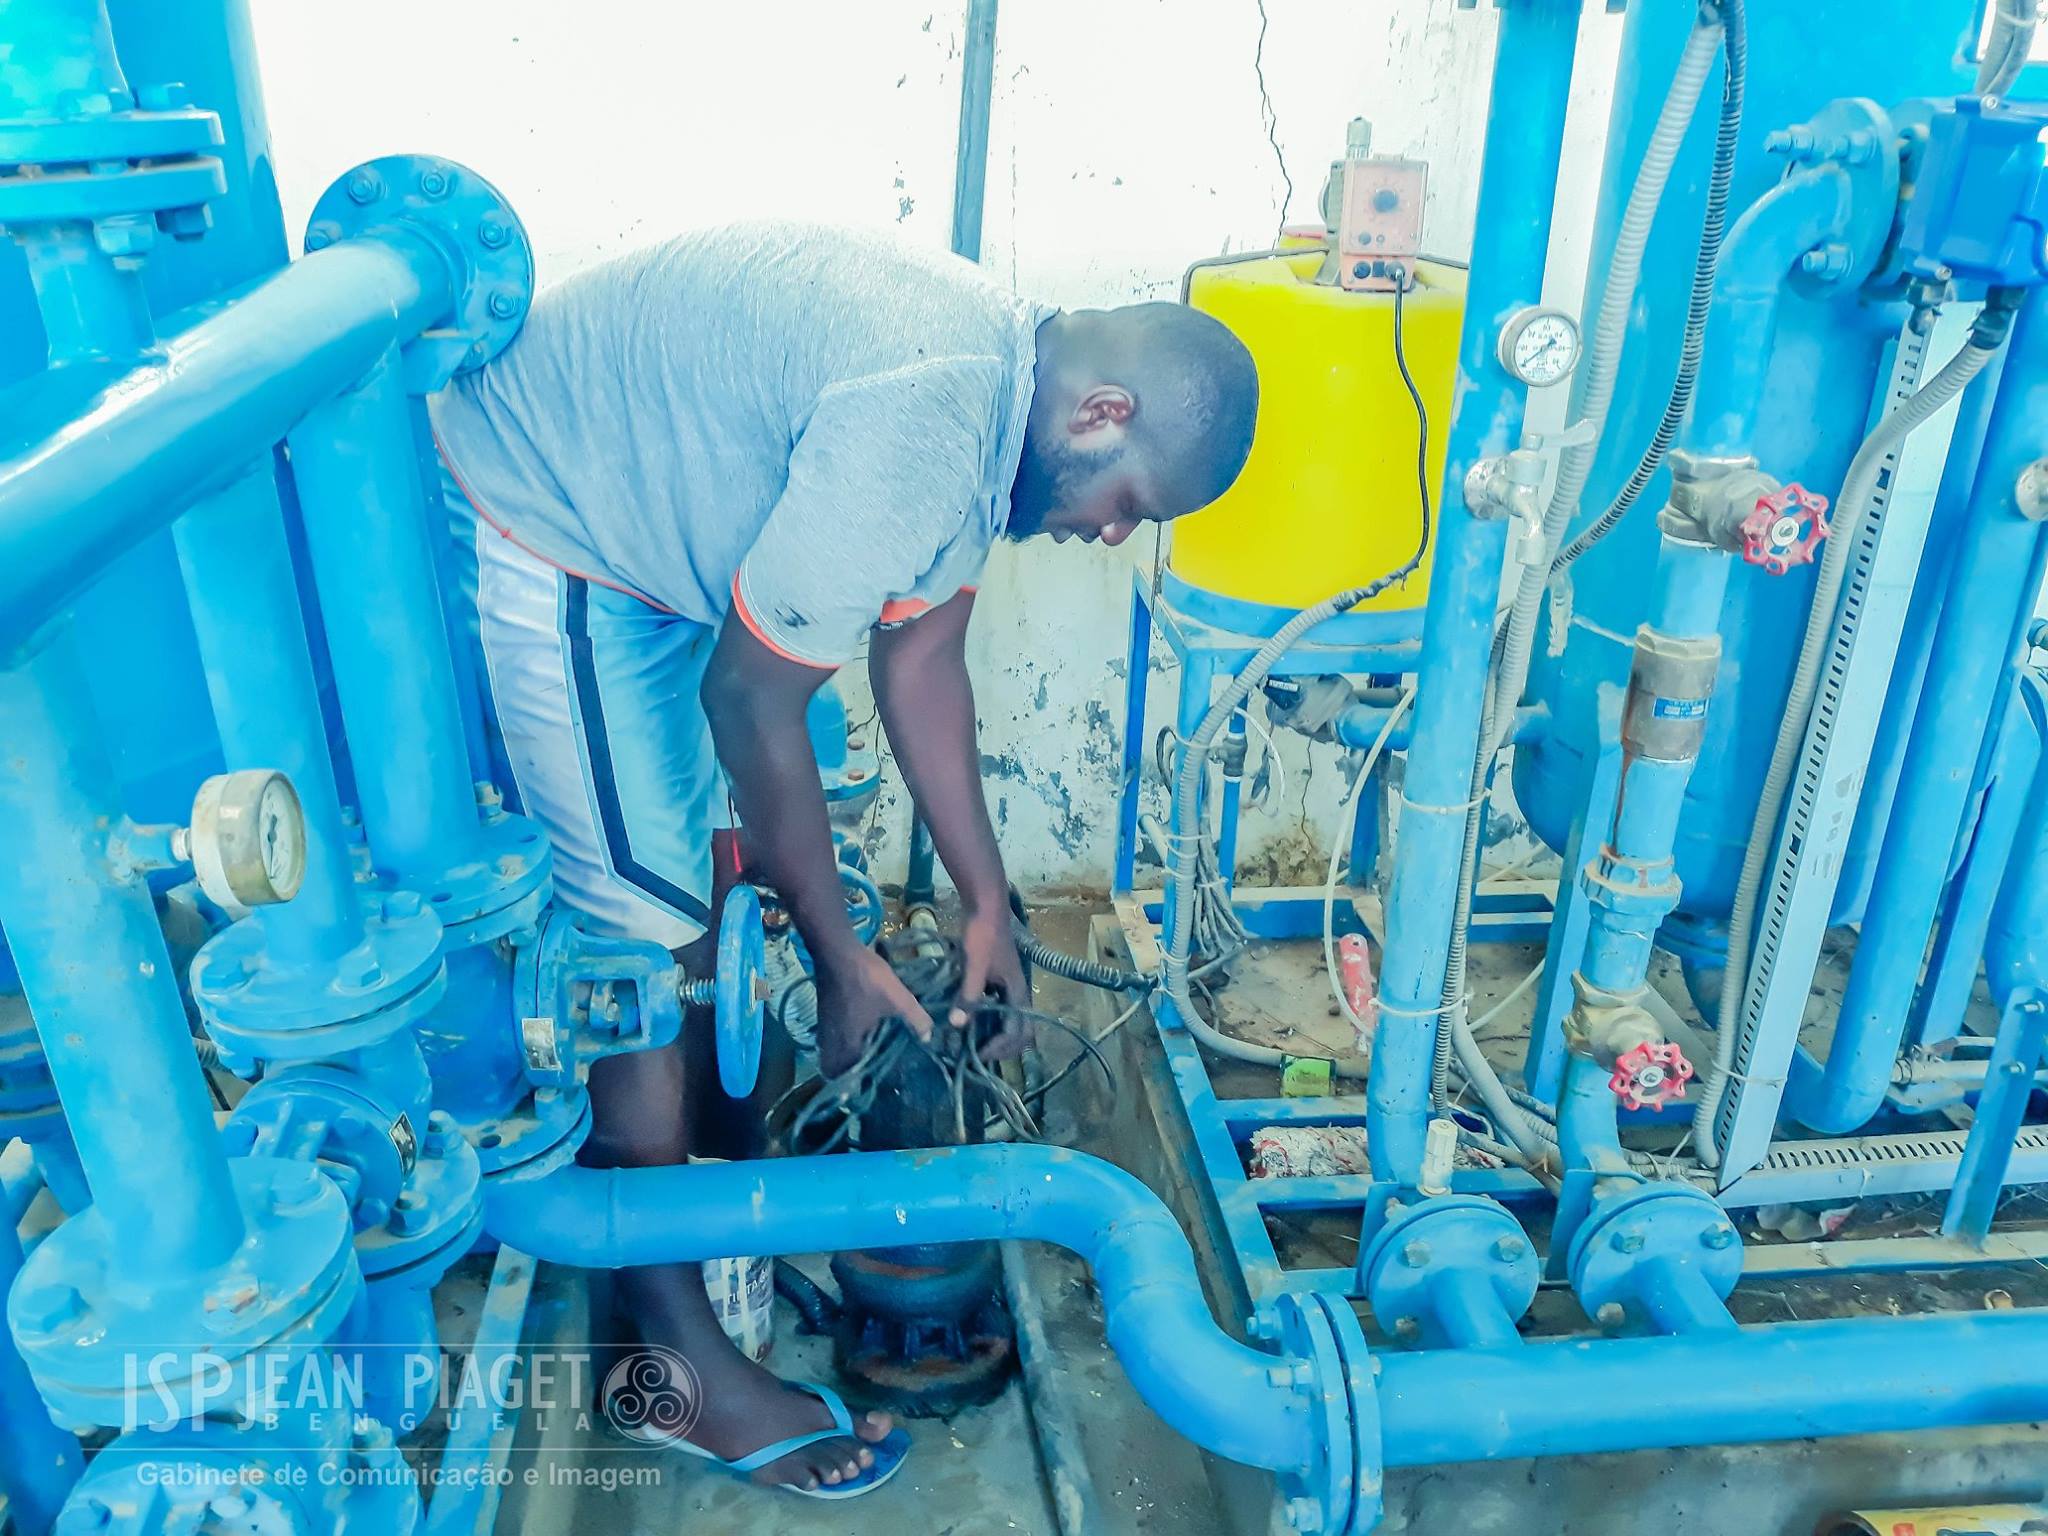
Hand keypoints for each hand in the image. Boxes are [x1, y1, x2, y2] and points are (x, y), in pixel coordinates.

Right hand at [814, 946, 933, 1074]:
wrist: (837, 950)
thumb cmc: (866, 978)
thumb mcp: (898, 999)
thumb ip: (916, 1020)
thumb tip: (929, 1038)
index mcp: (848, 1044)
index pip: (850, 1077)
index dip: (861, 1083)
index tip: (877, 1082)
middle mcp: (831, 1041)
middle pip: (837, 1067)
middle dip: (851, 1071)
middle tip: (873, 1067)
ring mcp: (824, 1027)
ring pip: (834, 1051)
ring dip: (848, 1054)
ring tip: (870, 1050)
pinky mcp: (824, 1014)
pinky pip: (833, 1038)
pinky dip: (845, 1040)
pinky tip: (863, 1030)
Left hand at [956, 912, 1030, 1060]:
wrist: (985, 906)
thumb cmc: (983, 935)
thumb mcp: (975, 966)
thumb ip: (968, 995)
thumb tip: (957, 1025)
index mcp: (1018, 992)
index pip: (1018, 1032)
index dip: (1000, 1048)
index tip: (977, 1054)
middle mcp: (1017, 992)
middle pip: (1020, 1031)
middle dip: (1003, 1047)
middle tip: (978, 1056)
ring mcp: (1008, 986)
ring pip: (1009, 1021)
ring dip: (995, 1035)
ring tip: (971, 1044)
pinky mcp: (997, 980)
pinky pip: (997, 1008)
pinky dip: (987, 1020)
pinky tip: (967, 1021)